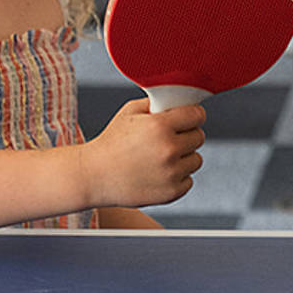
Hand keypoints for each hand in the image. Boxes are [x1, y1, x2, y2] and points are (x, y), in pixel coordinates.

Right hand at [80, 98, 204, 208]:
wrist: (93, 176)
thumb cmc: (111, 142)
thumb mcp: (130, 112)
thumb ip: (157, 103)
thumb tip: (181, 100)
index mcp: (160, 126)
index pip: (198, 115)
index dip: (193, 115)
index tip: (189, 118)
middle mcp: (168, 149)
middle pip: (199, 137)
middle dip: (187, 135)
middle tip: (170, 138)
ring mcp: (171, 173)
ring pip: (196, 160)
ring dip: (185, 157)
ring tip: (162, 157)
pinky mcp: (171, 192)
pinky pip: (188, 180)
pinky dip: (178, 177)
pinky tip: (159, 173)